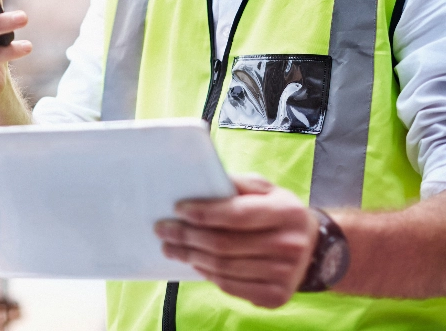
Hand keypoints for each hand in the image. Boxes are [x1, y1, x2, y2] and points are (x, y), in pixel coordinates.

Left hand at [155, 173, 318, 308]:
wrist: (316, 250)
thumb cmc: (279, 212)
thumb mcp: (267, 189)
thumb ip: (238, 183)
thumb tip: (202, 181)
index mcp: (286, 212)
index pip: (237, 214)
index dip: (203, 212)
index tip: (177, 209)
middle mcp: (289, 245)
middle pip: (224, 244)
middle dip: (186, 236)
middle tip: (162, 229)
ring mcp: (284, 275)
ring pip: (223, 267)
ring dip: (189, 256)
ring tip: (169, 246)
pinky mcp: (275, 297)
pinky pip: (230, 286)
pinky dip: (206, 274)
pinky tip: (193, 262)